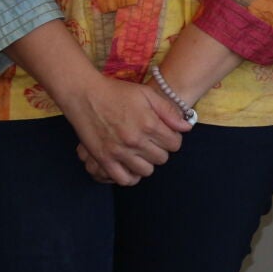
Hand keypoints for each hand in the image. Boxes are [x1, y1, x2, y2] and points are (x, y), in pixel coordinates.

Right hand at [56, 74, 189, 185]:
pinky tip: (130, 165)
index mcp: (149, 124)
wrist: (85, 95)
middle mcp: (136, 140)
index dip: (173, 139)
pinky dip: (130, 176)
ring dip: (147, 163)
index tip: (166, 134)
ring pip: (146, 171)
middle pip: (162, 158)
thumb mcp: (147, 94)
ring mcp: (119, 152)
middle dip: (161, 150)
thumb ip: (169, 111)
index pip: (174, 144)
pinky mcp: (104, 159)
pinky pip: (123, 179)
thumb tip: (186, 128)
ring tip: (142, 152)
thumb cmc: (117, 92)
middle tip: (153, 142)